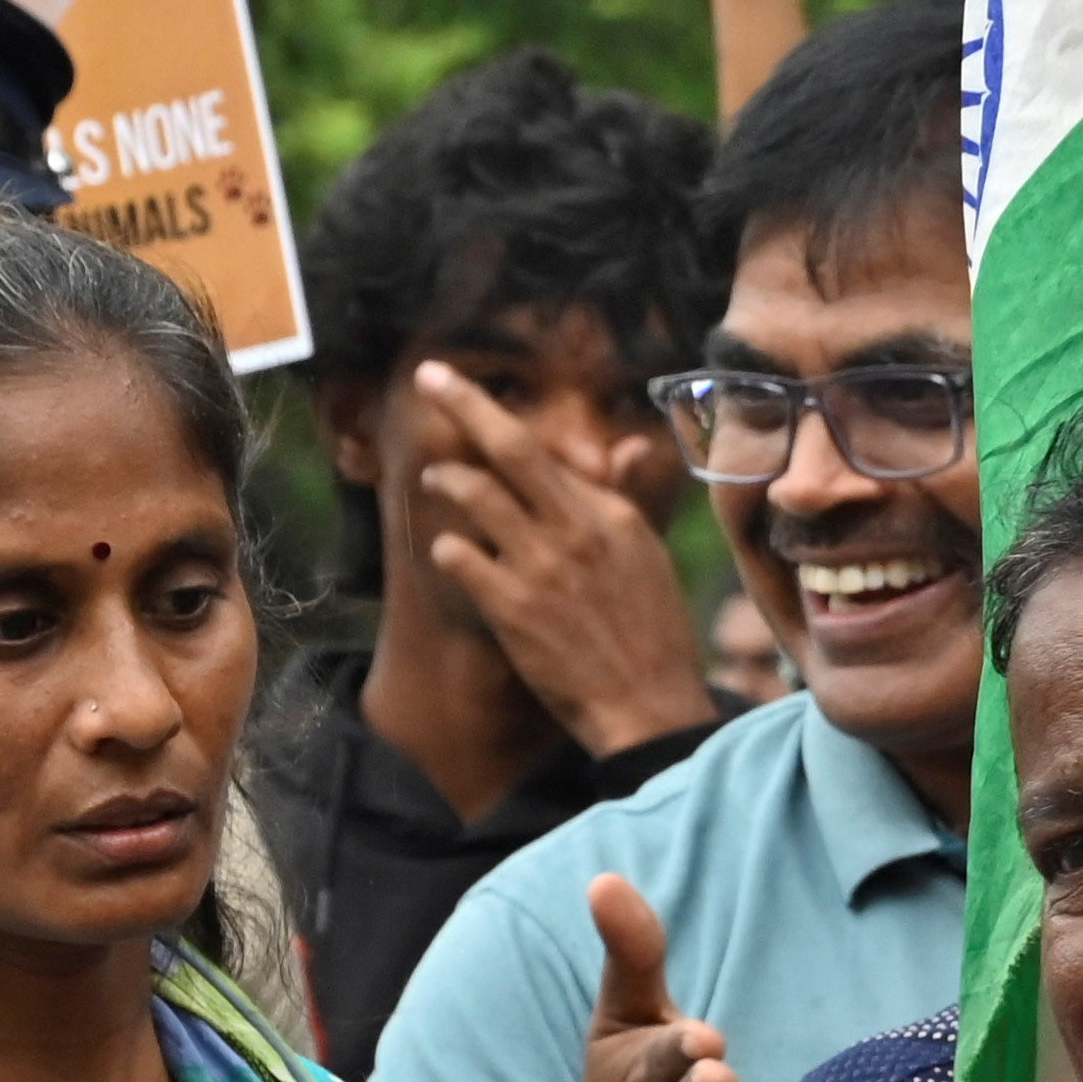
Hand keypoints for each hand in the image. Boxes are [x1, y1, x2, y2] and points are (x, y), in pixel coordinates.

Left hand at [400, 361, 708, 758]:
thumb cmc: (653, 635)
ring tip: (435, 481)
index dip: (500, 422)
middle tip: (429, 376)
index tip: (467, 395)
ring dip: (446, 482)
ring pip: (474, 494)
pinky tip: (451, 556)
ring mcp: (542, 566)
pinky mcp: (512, 606)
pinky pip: (458, 556)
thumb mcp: (651, 559)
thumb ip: (627, 502)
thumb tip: (630, 449)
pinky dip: (448, 550)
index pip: (547, 454)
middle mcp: (578, 529)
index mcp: (613, 516)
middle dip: (466, 403)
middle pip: (512, 447)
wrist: (647, 705)